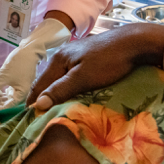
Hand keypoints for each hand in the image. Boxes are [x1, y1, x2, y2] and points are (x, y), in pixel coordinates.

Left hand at [0, 18, 70, 108]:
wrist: (29, 49)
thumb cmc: (19, 63)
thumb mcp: (4, 76)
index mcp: (21, 95)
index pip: (6, 106)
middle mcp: (20, 94)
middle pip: (4, 102)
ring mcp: (17, 88)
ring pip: (3, 96)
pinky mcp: (15, 82)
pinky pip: (4, 89)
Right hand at [26, 23, 163, 109]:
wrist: (134, 43)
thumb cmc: (108, 61)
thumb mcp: (83, 78)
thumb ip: (60, 90)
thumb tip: (38, 105)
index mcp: (58, 59)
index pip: (39, 85)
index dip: (34, 102)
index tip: (30, 120)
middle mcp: (62, 56)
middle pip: (47, 81)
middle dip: (43, 99)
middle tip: (40, 119)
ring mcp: (75, 56)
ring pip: (59, 79)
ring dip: (55, 94)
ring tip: (53, 111)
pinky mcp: (86, 59)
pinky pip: (70, 77)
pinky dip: (66, 88)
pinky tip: (70, 96)